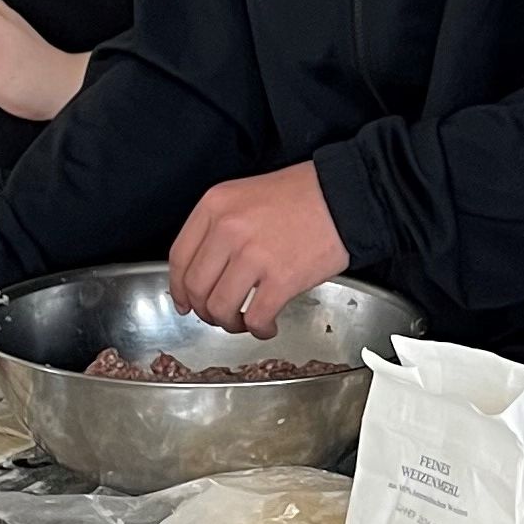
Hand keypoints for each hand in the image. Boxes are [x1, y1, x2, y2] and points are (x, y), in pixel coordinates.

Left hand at [168, 164, 349, 336]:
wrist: (345, 195)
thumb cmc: (302, 194)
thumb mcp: (246, 194)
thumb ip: (220, 225)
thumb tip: (204, 270)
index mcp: (216, 206)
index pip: (179, 257)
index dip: (179, 288)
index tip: (185, 302)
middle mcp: (228, 229)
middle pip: (196, 288)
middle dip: (204, 310)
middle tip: (218, 315)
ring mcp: (254, 255)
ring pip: (220, 308)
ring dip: (229, 324)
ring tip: (244, 321)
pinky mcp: (282, 279)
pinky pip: (255, 318)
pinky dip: (259, 330)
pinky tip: (268, 326)